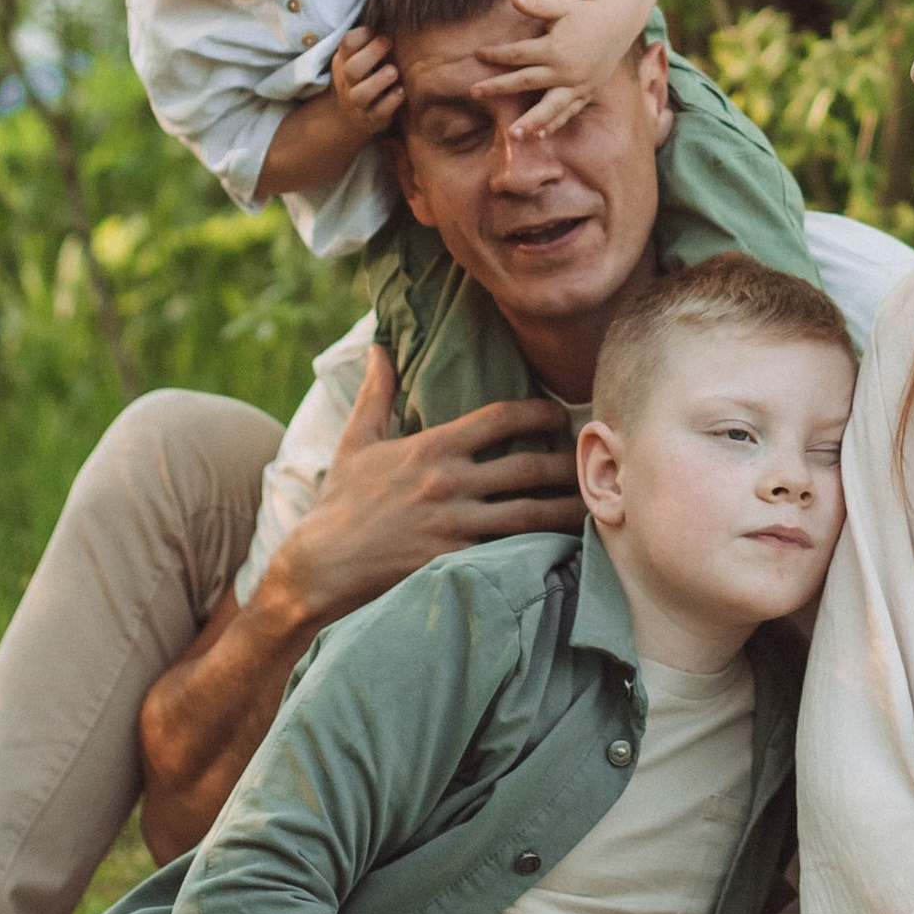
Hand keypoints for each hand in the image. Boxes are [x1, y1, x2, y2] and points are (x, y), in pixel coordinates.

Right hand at [258, 347, 581, 640]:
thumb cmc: (341, 503)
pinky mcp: (456, 562)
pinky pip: (512, 553)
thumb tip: (377, 347)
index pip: (500, 419)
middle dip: (564, 462)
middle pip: (527, 467)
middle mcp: (449, 483)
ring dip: (566, 507)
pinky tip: (565, 545)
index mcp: (432, 448)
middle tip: (587, 459)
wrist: (321, 566)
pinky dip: (542, 548)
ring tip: (592, 500)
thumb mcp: (356, 442)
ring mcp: (455, 525)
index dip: (538, 413)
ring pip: (529, 513)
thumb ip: (375, 393)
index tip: (559, 415)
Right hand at [328, 21, 402, 145]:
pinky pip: (378, 113)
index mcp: (345, 60)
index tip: (377, 29)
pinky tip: (402, 92)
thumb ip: (371, 39)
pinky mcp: (370, 119)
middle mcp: (347, 81)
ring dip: (378, 81)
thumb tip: (396, 10)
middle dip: (371, 54)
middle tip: (389, 42)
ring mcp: (357, 102)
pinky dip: (390, 102)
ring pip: (361, 94)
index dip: (361, 35)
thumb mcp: (360, 56)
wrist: (350, 117)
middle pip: (352, 68)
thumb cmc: (364, 76)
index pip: (347, 44)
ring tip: (394, 72)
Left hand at [468, 0, 635, 139]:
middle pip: (525, 82)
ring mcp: (576, 84)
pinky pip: (569, 111)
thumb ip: (536, 5)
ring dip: (530, 121)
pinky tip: (540, 135)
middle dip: (498, 87)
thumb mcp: (562, 6)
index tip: (477, 54)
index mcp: (554, 48)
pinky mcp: (586, 92)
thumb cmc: (586, 13)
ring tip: (513, 134)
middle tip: (474, 93)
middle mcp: (564, 70)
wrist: (619, 24)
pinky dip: (555, 123)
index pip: (518, 54)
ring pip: (549, 106)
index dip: (496, 54)